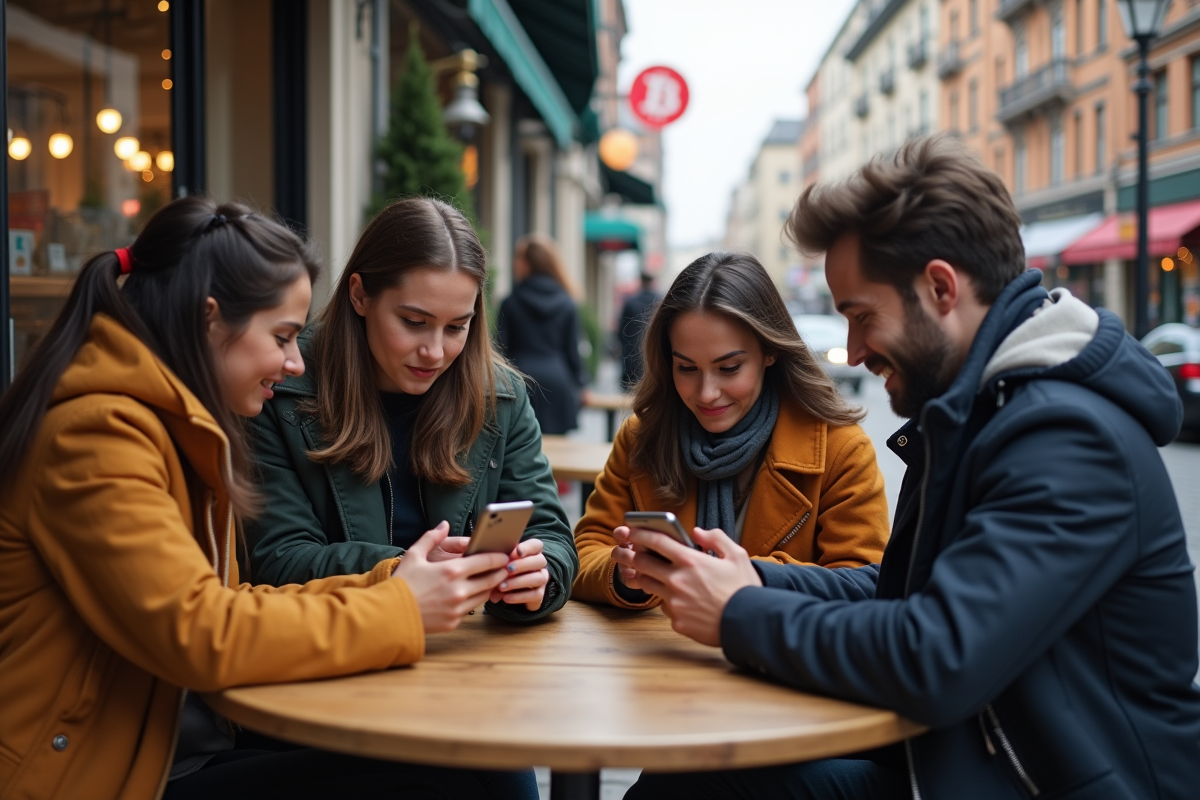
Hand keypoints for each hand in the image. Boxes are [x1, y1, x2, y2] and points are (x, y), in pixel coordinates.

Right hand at [392, 522, 508, 632]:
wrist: (390, 615)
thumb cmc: (401, 583)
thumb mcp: (414, 555)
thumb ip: (431, 538)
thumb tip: (444, 525)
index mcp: (452, 571)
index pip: (486, 562)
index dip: (498, 558)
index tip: (504, 555)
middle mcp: (459, 590)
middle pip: (491, 580)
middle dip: (500, 573)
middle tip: (504, 568)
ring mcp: (458, 608)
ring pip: (484, 596)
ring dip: (489, 587)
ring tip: (490, 580)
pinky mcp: (454, 622)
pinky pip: (470, 609)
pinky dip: (473, 601)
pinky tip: (472, 595)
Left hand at [489, 538, 548, 610]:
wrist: (512, 589)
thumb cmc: (504, 570)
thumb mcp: (501, 564)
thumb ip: (499, 563)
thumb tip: (491, 568)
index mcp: (533, 551)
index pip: (536, 545)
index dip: (527, 548)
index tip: (515, 553)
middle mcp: (540, 564)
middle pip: (539, 561)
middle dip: (522, 565)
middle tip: (507, 569)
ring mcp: (542, 579)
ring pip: (538, 578)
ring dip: (518, 582)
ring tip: (502, 587)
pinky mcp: (540, 593)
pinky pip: (535, 595)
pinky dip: (519, 597)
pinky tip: (506, 597)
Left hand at [609, 526, 761, 646]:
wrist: (749, 624)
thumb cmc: (744, 589)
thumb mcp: (737, 555)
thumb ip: (716, 539)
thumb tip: (697, 533)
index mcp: (691, 561)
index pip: (657, 542)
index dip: (639, 534)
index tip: (630, 530)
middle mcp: (678, 580)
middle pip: (642, 564)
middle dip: (626, 555)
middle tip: (618, 551)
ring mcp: (675, 602)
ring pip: (648, 586)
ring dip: (639, 577)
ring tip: (634, 572)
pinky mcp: (677, 621)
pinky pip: (665, 607)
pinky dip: (667, 601)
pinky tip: (672, 598)